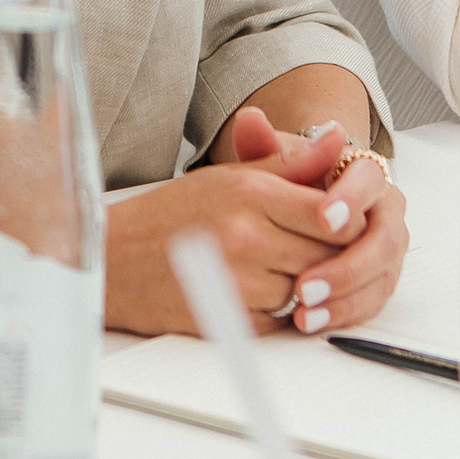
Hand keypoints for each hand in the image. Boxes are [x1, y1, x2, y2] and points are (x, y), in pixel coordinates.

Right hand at [106, 118, 406, 336]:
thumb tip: (337, 139)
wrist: (115, 257)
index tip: (337, 223)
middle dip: (325, 255)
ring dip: (298, 284)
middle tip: (308, 246)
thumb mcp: (230, 176)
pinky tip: (250, 288)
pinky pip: (278, 319)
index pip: (331, 215)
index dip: (345, 222)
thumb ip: (290, 162)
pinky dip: (273, 309)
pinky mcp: (227, 317)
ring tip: (270, 264)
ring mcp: (236, 280)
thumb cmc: (172, 214)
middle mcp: (245, 235)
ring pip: (306, 290)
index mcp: (250, 192)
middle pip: (326, 256)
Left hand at [242, 120, 406, 336]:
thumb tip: (249, 119)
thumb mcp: (278, 161)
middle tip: (308, 282)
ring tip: (306, 310)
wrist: (308, 206)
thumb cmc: (294, 182)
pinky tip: (312, 321)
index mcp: (367, 172)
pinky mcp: (380, 280)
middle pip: (383, 239)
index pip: (368, 182)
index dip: (349, 201)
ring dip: (344, 297)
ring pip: (380, 276)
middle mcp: (385, 210)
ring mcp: (387, 249)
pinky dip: (343, 314)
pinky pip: (371, 301)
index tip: (324, 219)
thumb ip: (264, 144)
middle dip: (347, 265)